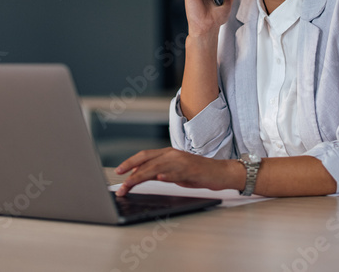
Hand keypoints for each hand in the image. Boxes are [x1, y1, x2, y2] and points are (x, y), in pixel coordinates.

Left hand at [114, 147, 240, 196]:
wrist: (221, 172)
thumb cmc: (198, 172)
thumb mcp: (175, 171)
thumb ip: (160, 170)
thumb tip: (141, 174)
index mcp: (168, 153)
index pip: (144, 155)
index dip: (130, 162)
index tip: (118, 171)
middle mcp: (172, 154)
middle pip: (147, 160)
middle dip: (130, 171)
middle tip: (120, 183)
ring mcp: (181, 162)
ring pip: (157, 167)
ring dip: (141, 176)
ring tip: (130, 185)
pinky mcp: (190, 170)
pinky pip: (176, 172)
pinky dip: (166, 175)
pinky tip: (158, 178)